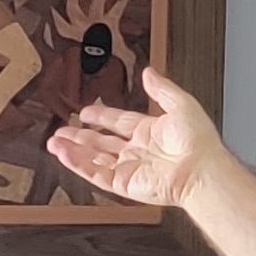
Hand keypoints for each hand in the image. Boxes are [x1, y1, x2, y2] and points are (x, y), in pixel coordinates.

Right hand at [45, 67, 219, 208]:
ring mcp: (130, 168)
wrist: (201, 171)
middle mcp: (138, 151)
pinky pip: (95, 173)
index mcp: (151, 132)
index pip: (119, 122)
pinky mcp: (124, 184)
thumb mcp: (181, 104)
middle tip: (63, 130)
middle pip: (102, 142)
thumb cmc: (199, 142)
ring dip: (73, 149)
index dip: (101, 115)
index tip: (86, 111)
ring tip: (54, 142)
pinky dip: (77, 164)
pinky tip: (64, 153)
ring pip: (94, 158)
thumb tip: (149, 72)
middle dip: (80, 135)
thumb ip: (161, 88)